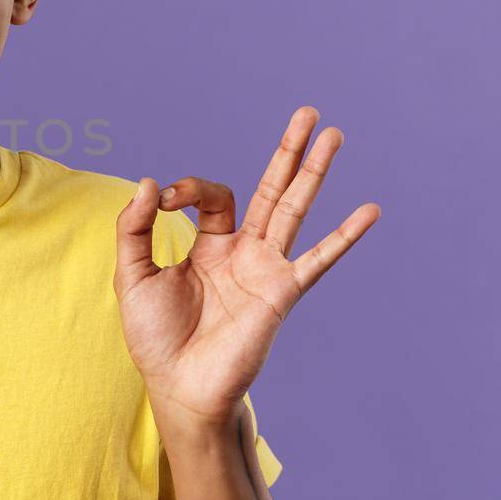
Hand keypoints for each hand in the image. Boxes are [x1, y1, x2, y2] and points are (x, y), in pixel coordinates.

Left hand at [113, 106, 379, 429]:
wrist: (178, 387)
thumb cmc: (155, 338)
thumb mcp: (131, 275)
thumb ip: (134, 228)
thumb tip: (149, 182)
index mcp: (208, 246)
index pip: (211, 196)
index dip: (187, 188)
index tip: (164, 200)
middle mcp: (243, 252)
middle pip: (271, 190)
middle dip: (287, 152)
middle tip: (308, 113)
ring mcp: (265, 269)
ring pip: (294, 210)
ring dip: (313, 173)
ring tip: (334, 135)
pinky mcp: (280, 293)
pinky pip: (317, 259)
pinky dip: (343, 236)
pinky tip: (368, 211)